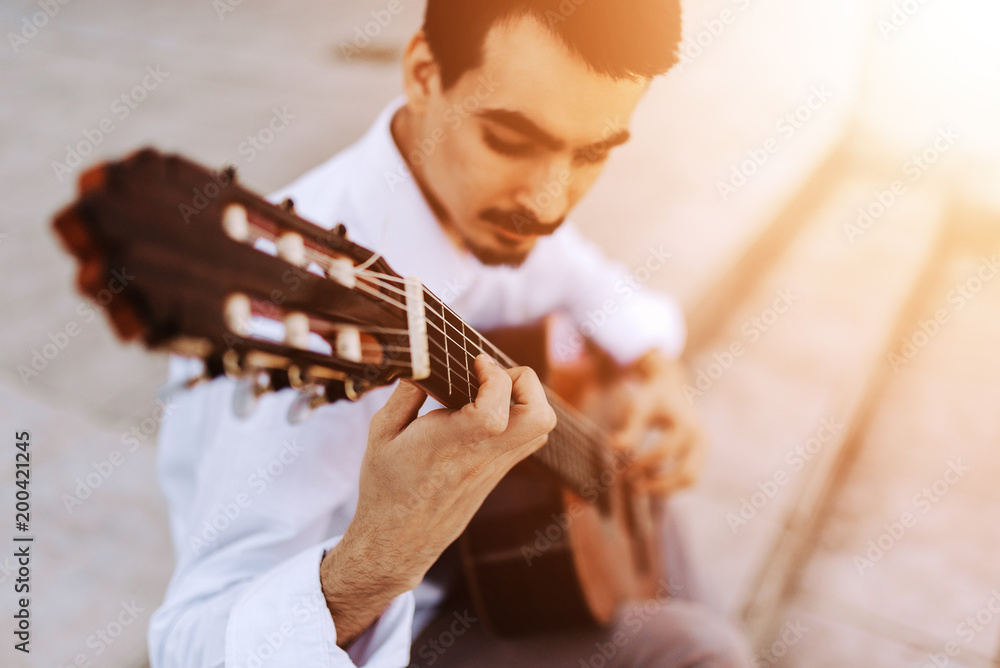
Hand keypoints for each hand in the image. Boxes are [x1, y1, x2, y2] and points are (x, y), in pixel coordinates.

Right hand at [320, 355, 555, 646]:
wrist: (398, 541)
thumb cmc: (385, 487)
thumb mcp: (381, 433)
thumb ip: (405, 393)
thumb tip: (425, 362)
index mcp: (450, 443)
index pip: (495, 408)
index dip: (493, 375)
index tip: (475, 362)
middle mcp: (482, 455)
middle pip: (539, 416)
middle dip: (525, 381)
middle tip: (493, 375)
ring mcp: (496, 466)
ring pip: (540, 428)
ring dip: (527, 397)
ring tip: (492, 389)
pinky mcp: (498, 474)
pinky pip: (528, 439)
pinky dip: (521, 415)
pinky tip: (490, 409)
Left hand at [605, 351, 705, 495]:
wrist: (671, 389)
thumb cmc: (652, 399)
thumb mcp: (639, 407)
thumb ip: (629, 428)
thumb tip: (613, 448)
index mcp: (686, 423)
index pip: (664, 452)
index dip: (642, 464)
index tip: (622, 470)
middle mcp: (700, 437)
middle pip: (686, 474)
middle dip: (658, 485)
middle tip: (633, 488)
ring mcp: (704, 447)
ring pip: (691, 480)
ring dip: (665, 488)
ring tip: (640, 488)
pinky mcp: (702, 454)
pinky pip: (690, 477)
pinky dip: (670, 484)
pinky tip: (650, 481)